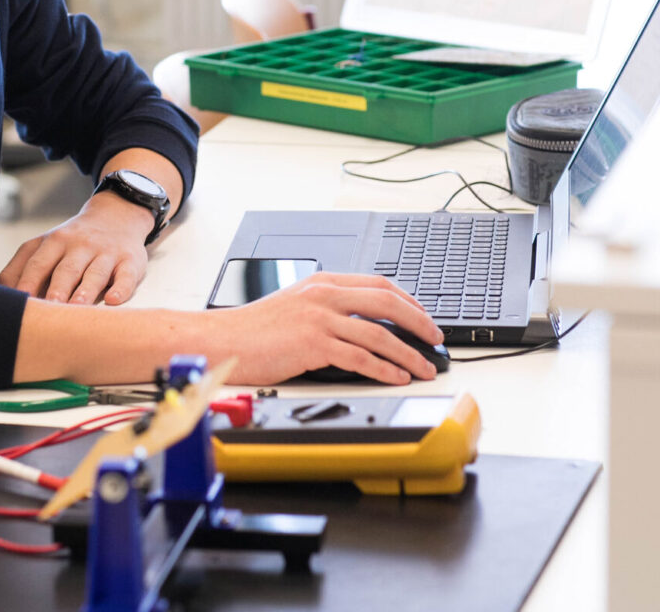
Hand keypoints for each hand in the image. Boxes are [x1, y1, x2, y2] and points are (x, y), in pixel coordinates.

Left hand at [0, 191, 152, 304]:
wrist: (117, 216)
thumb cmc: (73, 243)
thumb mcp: (44, 246)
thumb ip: (20, 268)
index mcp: (54, 242)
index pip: (38, 264)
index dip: (28, 283)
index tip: (19, 305)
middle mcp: (80, 245)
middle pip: (66, 269)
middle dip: (57, 289)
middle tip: (49, 308)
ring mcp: (106, 252)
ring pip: (96, 273)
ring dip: (86, 290)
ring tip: (78, 307)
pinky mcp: (130, 260)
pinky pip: (127, 275)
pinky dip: (122, 288)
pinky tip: (114, 300)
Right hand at [212, 273, 443, 385]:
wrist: (222, 339)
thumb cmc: (254, 328)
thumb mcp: (295, 305)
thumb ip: (327, 308)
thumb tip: (362, 325)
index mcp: (323, 283)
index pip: (379, 284)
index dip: (409, 301)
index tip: (424, 317)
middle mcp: (324, 296)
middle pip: (387, 302)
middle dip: (419, 322)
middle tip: (436, 339)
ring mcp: (319, 319)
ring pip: (379, 333)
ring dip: (408, 353)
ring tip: (424, 367)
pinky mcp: (313, 344)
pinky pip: (360, 357)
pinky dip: (384, 369)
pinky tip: (396, 376)